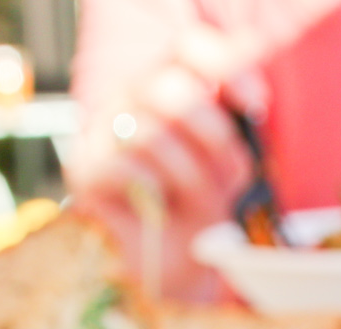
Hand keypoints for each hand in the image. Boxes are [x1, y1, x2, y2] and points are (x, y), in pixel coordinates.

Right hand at [68, 65, 263, 300]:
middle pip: (172, 91)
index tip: (255, 104)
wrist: (174, 267)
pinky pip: (128, 168)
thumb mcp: (229, 163)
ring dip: (193, 177)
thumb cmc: (201, 208)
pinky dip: (157, 194)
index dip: (224, 65)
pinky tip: (162, 211)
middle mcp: (130, 99)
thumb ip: (235, 127)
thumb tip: (249, 102)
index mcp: (168, 86)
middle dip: (215, 138)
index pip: (186, 48)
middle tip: (233, 176)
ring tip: (202, 203)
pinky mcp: (85, 169)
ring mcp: (101, 131)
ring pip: (152, 135)